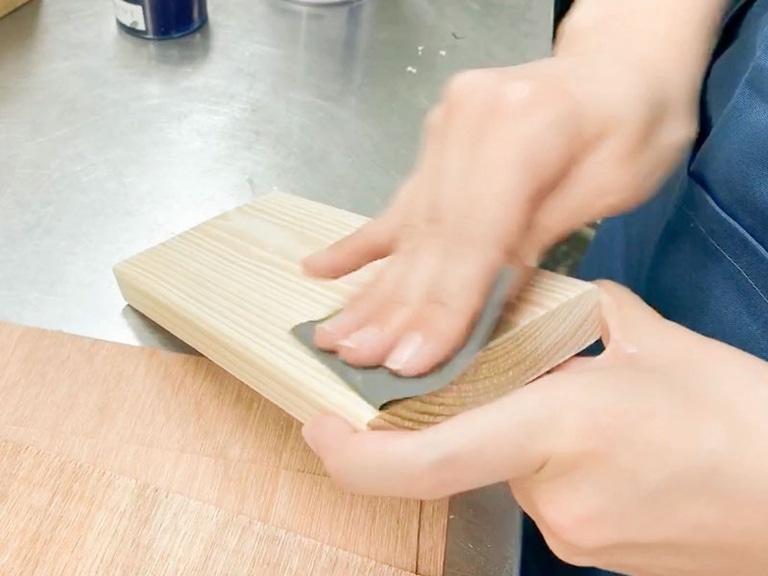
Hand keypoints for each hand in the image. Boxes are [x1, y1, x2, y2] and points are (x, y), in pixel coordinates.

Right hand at [301, 48, 696, 376]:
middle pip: (432, 233)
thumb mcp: (607, 186)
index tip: (409, 359)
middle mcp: (470, 120)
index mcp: (525, 125)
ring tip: (332, 336)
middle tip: (358, 361)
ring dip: (374, 286)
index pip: (474, 236)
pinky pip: (400, 202)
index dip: (442, 304)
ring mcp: (446, 127)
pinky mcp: (437, 142)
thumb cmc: (636, 123)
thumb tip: (471, 306)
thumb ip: (532, 240)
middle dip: (397, 306)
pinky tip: (320, 268)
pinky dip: (363, 242)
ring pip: (410, 225)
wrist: (620, 63)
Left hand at [302, 282, 767, 575]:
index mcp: (562, 427)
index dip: (355, 452)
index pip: (428, 457)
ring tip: (596, 411)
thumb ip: (575, 315)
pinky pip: (541, 492)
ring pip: (509, 466)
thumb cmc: (742, 421)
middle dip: (480, 407)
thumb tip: (533, 303)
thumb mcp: (654, 342)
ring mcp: (568, 533)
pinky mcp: (586, 552)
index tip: (317, 424)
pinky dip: (550, 459)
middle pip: (470, 445)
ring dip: (525, 431)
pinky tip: (607, 443)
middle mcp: (552, 492)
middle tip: (533, 380)